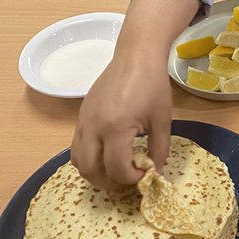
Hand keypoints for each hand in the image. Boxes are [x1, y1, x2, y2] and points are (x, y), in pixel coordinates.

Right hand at [71, 51, 172, 190]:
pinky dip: (88, 158)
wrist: (136, 56)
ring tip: (115, 170)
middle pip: (90, 170)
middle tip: (128, 179)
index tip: (146, 173)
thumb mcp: (163, 119)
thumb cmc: (153, 85)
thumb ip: (159, 149)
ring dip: (94, 172)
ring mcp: (83, 121)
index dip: (132, 178)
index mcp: (116, 127)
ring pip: (77, 161)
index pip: (116, 168)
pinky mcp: (81, 116)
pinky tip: (107, 154)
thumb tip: (156, 172)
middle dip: (109, 182)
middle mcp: (93, 127)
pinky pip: (76, 146)